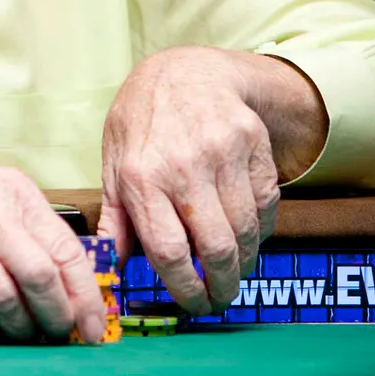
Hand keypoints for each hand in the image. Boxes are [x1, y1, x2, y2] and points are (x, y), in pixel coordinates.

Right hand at [0, 127, 106, 343]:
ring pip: (6, 303)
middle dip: (58, 318)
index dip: (86, 295)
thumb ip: (31, 225)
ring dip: (24, 330)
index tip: (95, 323)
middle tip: (63, 334)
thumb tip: (66, 276)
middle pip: (40, 280)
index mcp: (17, 195)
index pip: (66, 252)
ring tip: (29, 336)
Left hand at [98, 47, 315, 314]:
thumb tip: (108, 268)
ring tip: (232, 272)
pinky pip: (266, 205)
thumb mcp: (115, 163)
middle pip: (216, 248)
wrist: (186, 70)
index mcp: (142, 176)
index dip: (185, 290)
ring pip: (246, 231)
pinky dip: (260, 231)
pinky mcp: (254, 145)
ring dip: (243, 263)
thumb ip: (116, 218)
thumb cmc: (143, 121)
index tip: (191, 306)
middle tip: (219, 299)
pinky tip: (246, 235)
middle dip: (221, 287)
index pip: (170, 252)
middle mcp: (184, 165)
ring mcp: (224, 153)